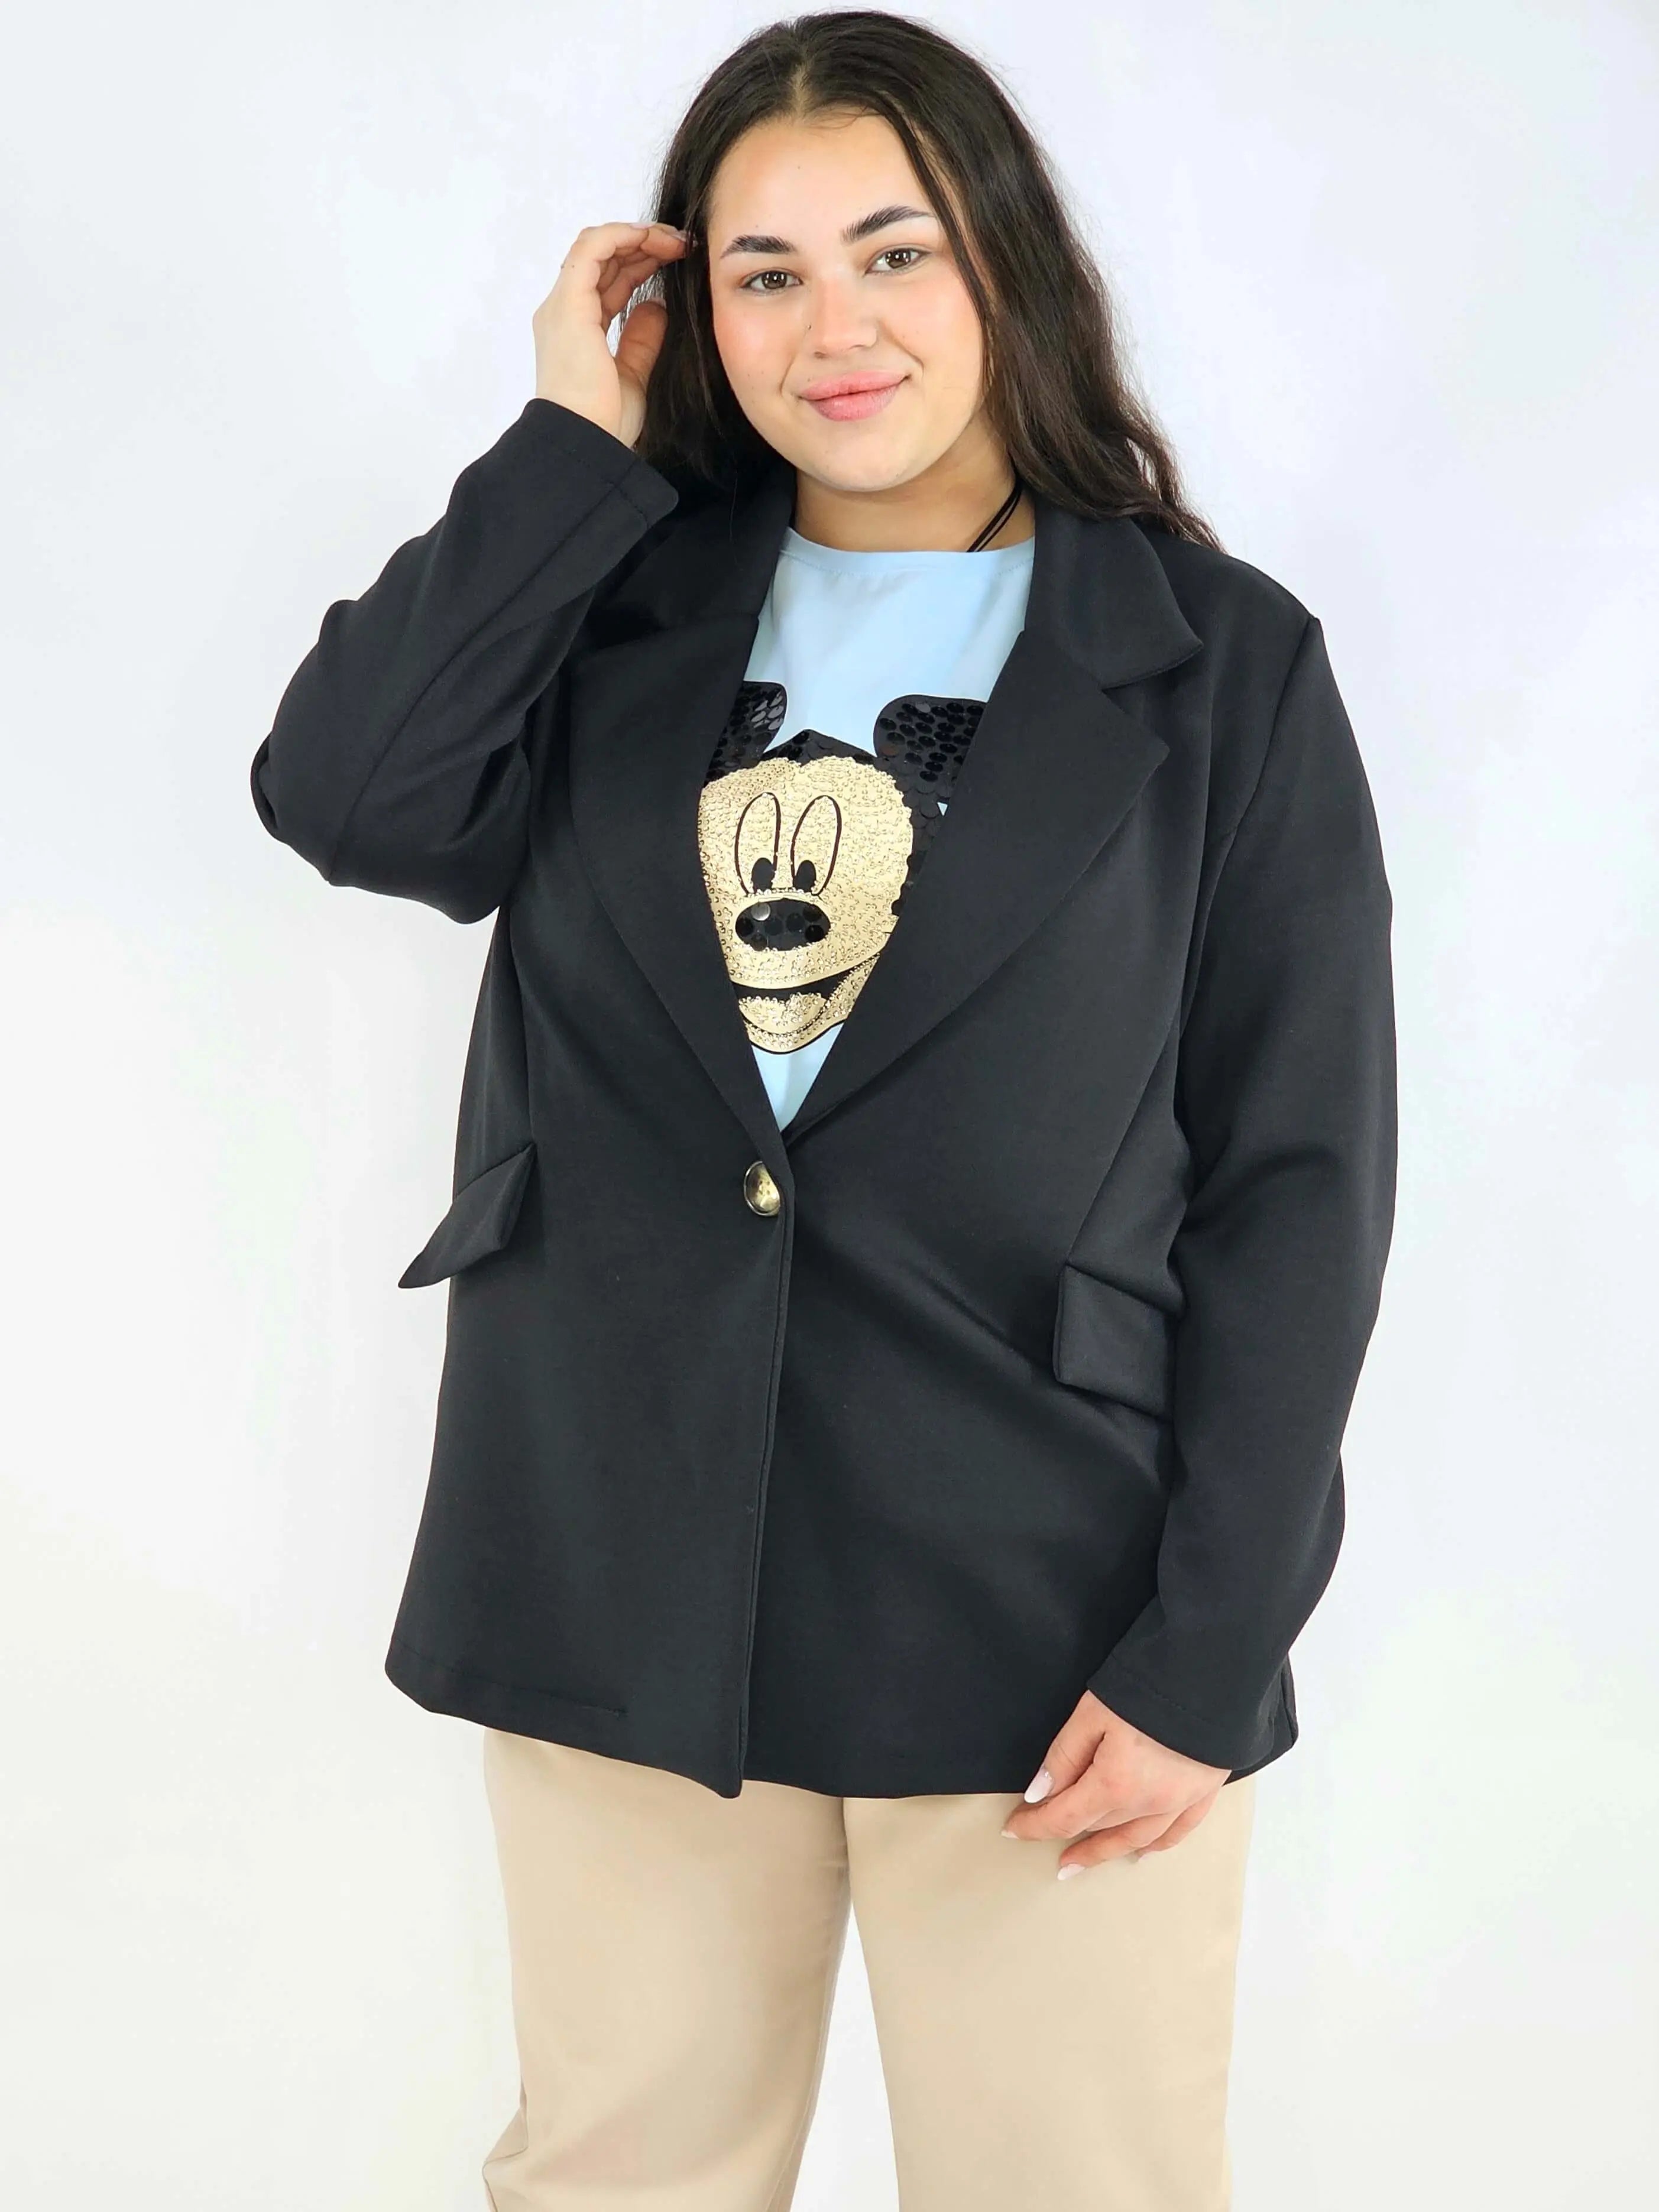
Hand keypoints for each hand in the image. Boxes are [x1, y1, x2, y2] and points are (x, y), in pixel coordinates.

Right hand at [532, 220, 689, 449]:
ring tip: (674, 241)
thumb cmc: (606, 422)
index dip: (641, 264)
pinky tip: (650, 237)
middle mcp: (564, 313)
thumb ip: (642, 339)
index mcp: (577, 330)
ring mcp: (563, 306)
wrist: (585, 442)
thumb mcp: (635, 375)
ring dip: (637, 237)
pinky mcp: (569, 304)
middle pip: (604, 262)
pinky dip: (620, 235)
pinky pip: (591, 249)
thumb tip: (656, 306)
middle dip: (643, 245)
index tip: (676, 261)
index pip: (608, 282)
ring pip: (597, 248)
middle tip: (682, 245)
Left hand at [1000, 1688, 1230, 1875]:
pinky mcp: (1204, 1791)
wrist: (1211, 1671)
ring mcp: (1180, 1801)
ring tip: (1083, 1860)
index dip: (1036, 1825)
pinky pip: (1177, 1831)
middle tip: (1046, 1844)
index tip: (1014, 1828)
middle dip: (1068, 1835)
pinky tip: (1143, 1852)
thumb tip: (1040, 1793)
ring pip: (1136, 1838)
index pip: (1065, 1817)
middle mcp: (1148, 1804)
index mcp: (1115, 1784)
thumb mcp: (1092, 1712)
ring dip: (1107, 1850)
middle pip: (1099, 1828)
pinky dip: (1157, 1845)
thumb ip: (1065, 1756)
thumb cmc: (1149, 1685)